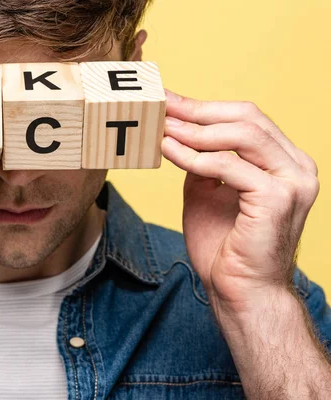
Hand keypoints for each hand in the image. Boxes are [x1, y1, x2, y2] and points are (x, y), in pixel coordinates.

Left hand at [160, 89, 319, 315]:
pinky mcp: (277, 199)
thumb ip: (201, 162)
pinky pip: (228, 167)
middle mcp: (296, 166)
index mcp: (284, 161)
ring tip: (162, 127)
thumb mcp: (206, 192)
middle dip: (199, 110)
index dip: (206, 107)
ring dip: (195, 130)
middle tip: (162, 106)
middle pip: (248, 117)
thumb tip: (176, 133)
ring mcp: (293, 181)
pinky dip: (194, 157)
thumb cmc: (224, 246)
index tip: (170, 101)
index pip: (247, 119)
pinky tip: (168, 151)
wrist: (239, 291)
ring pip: (242, 134)